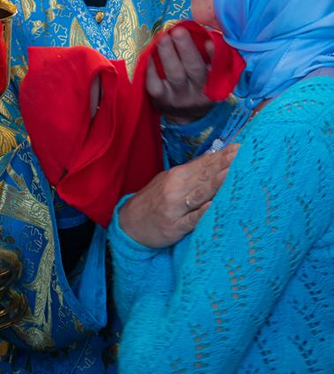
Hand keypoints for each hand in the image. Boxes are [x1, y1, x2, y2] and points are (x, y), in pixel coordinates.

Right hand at [118, 145, 238, 247]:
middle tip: (243, 153)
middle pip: (204, 175)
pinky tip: (213, 206)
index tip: (240, 146)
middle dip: (224, 164)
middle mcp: (176, 188)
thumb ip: (191, 173)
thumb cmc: (154, 201)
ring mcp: (175, 208)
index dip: (222, 155)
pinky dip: (201, 212)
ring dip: (216, 183)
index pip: (203, 163)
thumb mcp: (168, 181)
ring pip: (199, 194)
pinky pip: (191, 219)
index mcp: (177, 175)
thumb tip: (214, 160)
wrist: (129, 223)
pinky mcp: (174, 227)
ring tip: (232, 172)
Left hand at [146, 28, 212, 121]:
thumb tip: (204, 32)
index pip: (216, 67)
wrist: (185, 116)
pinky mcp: (161, 99)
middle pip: (194, 68)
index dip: (213, 54)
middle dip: (186, 48)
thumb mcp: (211, 76)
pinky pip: (154, 84)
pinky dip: (150, 68)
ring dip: (168, 54)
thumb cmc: (198, 86)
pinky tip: (147, 54)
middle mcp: (198, 91)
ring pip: (175, 74)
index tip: (208, 41)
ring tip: (163, 38)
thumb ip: (210, 57)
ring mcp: (179, 96)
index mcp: (214, 83)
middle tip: (178, 31)